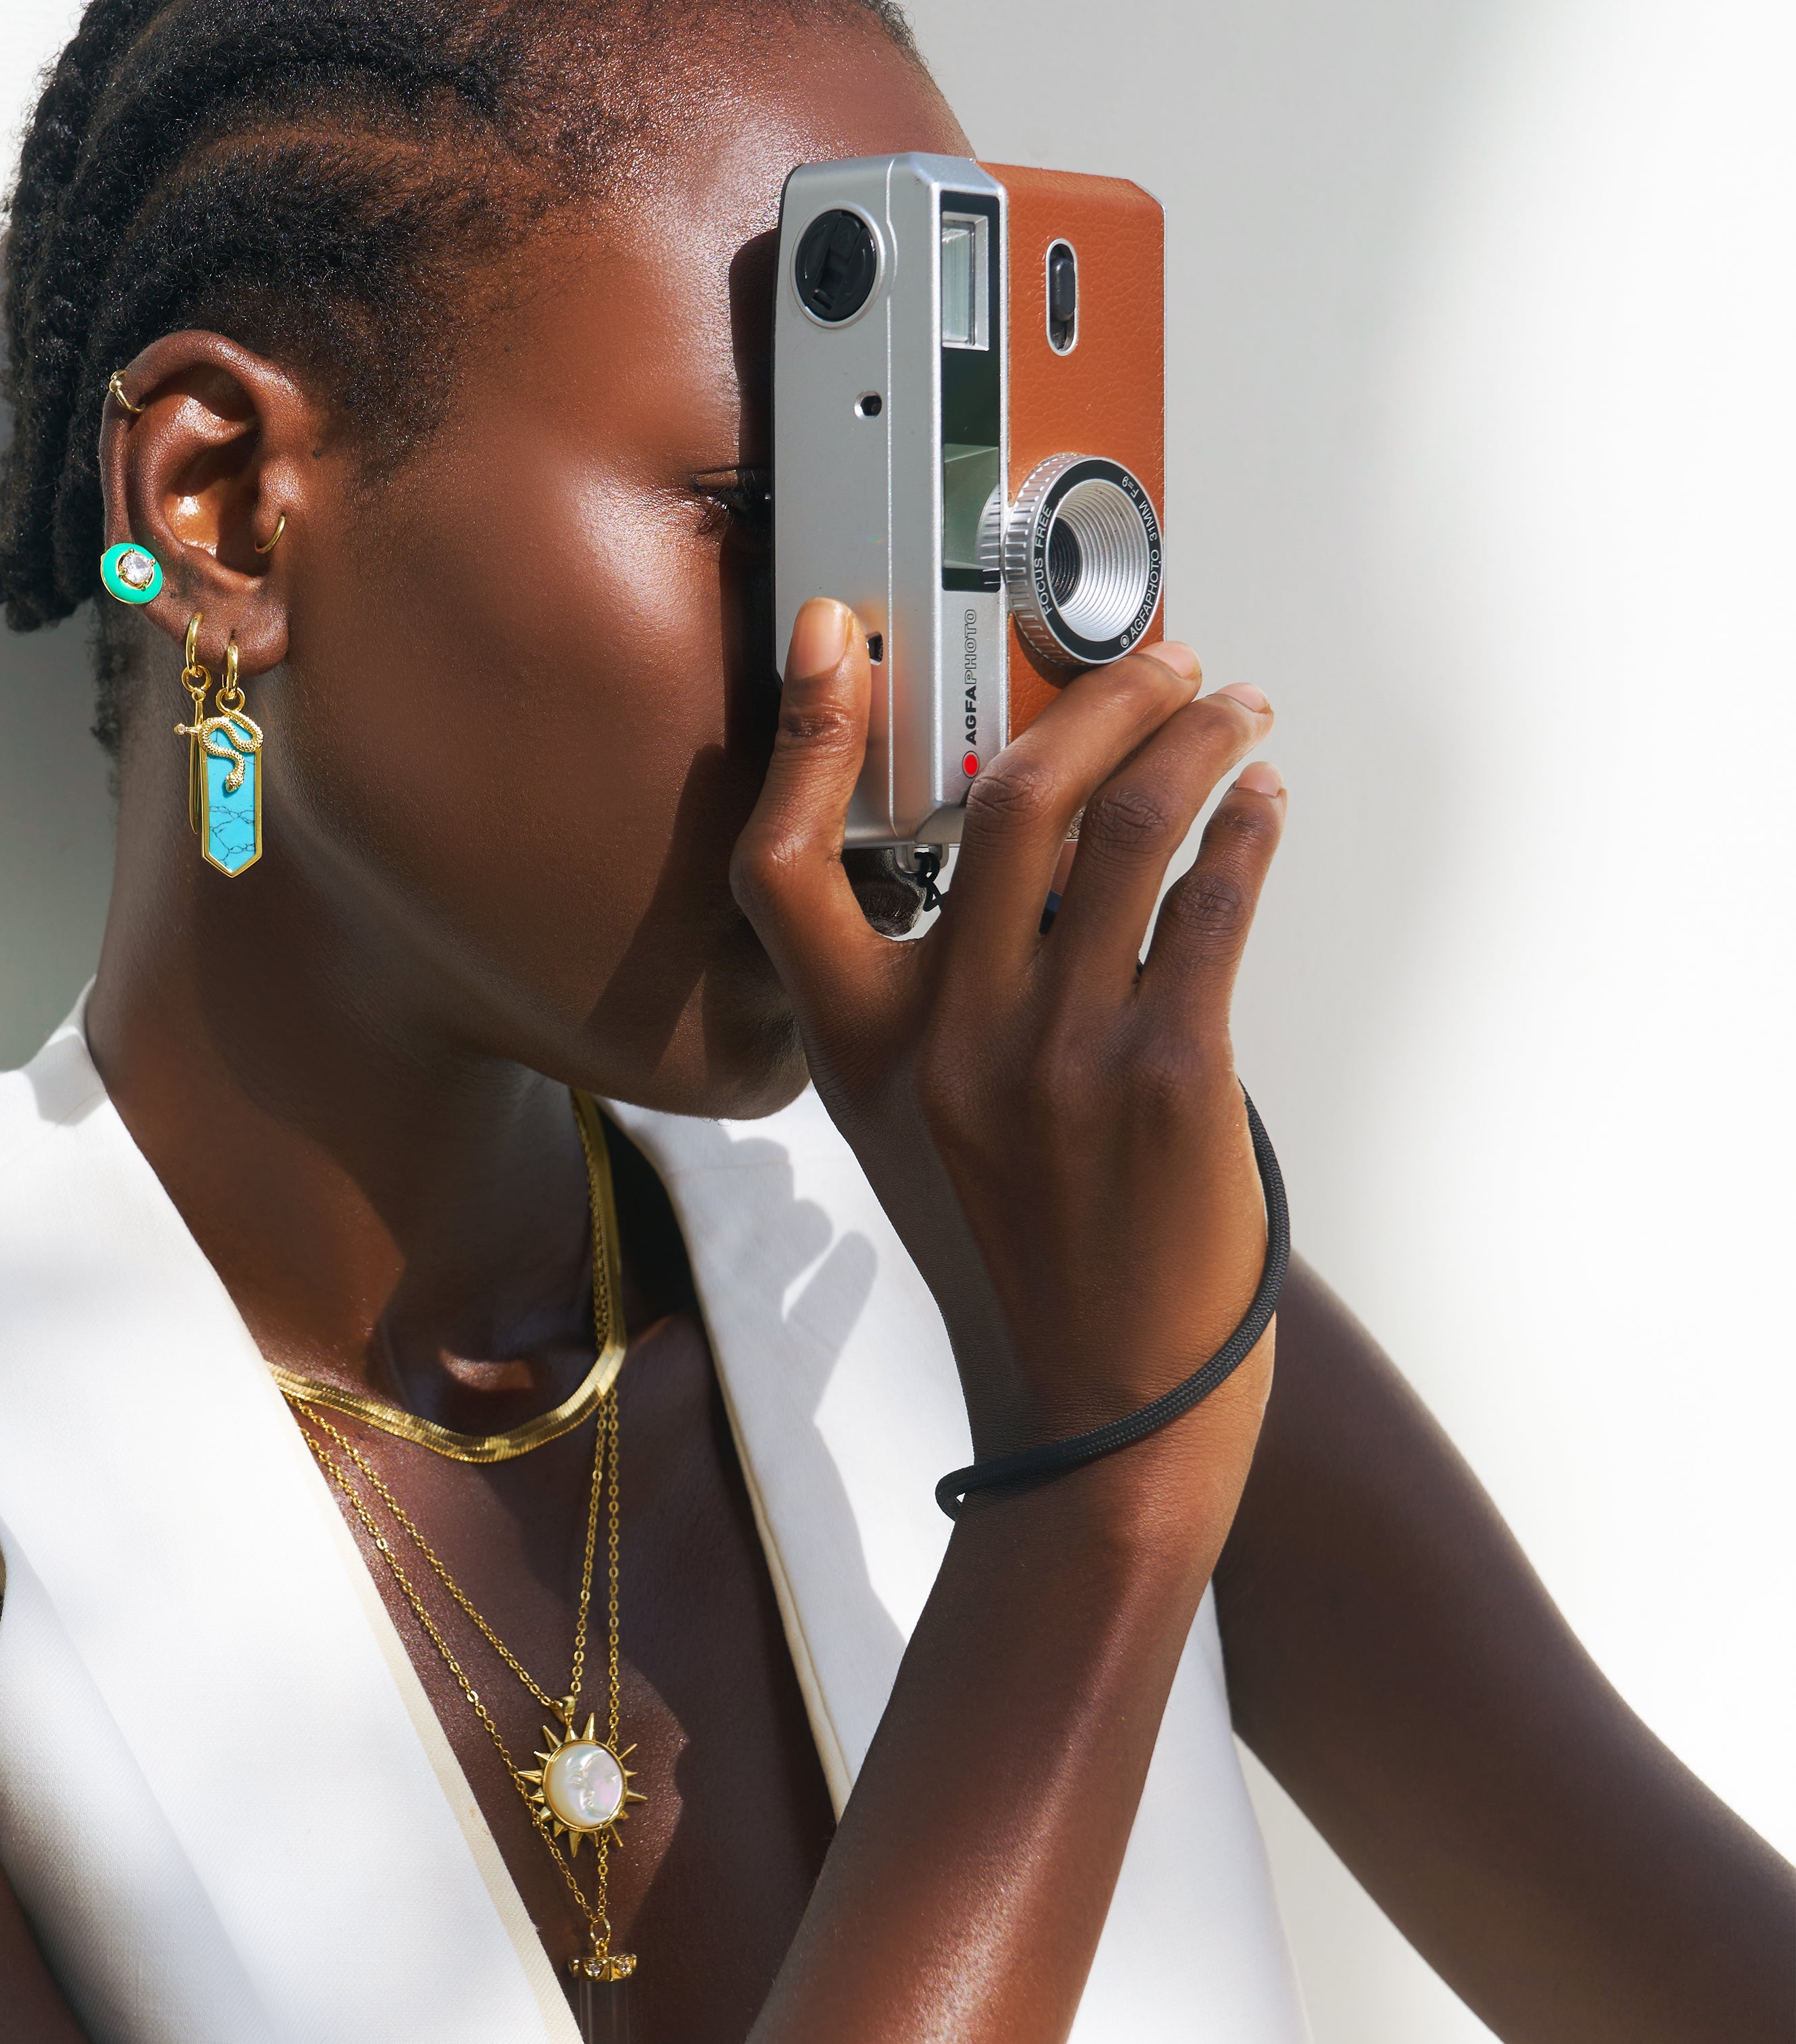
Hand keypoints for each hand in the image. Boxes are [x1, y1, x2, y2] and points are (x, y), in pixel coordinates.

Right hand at [731, 600, 1286, 1551]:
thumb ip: (935, 1004)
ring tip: (1231, 708)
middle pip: (1003, 801)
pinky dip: (1247, 828)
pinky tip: (1262, 803)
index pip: (782, 867)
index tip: (838, 634)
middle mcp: (943, 1044)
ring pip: (1125, 827)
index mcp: (858, 1054)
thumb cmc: (1015, 1263)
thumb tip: (1027, 853)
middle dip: (1094, 699)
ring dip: (1193, 738)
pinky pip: (1212, 902)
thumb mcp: (917, 1131)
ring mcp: (1054, 1057)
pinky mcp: (1169, 1079)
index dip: (802, 739)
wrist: (1096, 1409)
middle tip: (1153, 657)